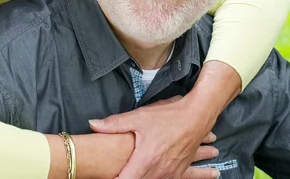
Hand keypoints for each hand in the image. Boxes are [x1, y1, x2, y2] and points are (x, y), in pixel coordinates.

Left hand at [89, 96, 219, 178]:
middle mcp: (158, 171)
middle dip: (128, 178)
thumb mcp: (139, 117)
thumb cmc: (168, 117)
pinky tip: (157, 177)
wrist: (197, 116)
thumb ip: (114, 124)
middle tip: (117, 173)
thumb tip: (92, 124)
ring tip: (136, 174)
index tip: (106, 176)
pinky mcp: (179, 172)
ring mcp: (170, 174)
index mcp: (145, 161)